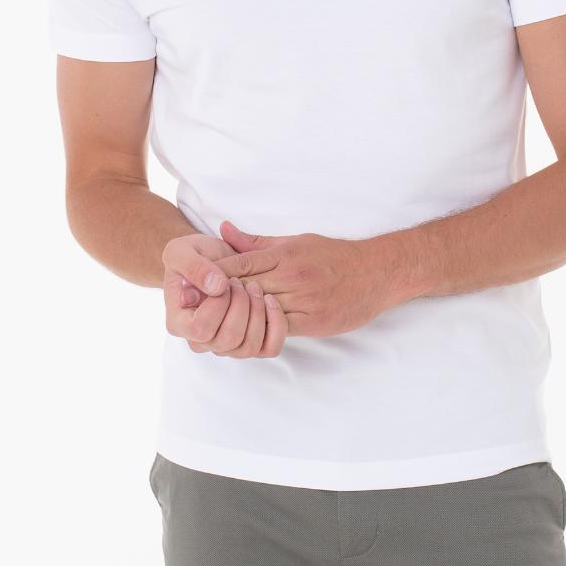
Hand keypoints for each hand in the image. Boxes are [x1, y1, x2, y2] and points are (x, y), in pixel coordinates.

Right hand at [161, 232, 287, 358]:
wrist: (211, 258)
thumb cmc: (192, 255)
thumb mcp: (181, 251)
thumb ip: (194, 267)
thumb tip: (217, 288)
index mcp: (179, 323)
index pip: (201, 329)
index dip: (218, 304)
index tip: (224, 280)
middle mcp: (201, 341)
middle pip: (228, 340)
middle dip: (241, 305)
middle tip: (241, 281)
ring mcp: (225, 345)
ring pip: (249, 347)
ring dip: (258, 313)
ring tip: (254, 287)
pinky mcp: (248, 341)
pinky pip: (270, 348)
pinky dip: (277, 326)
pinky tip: (271, 301)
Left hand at [183, 218, 388, 337]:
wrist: (376, 272)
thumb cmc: (333, 255)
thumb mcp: (295, 241)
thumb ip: (257, 242)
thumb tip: (223, 229)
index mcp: (285, 254)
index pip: (240, 263)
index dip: (214, 274)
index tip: (190, 281)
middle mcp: (291, 276)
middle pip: (245, 288)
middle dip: (218, 298)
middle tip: (190, 307)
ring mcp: (303, 300)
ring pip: (261, 311)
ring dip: (236, 318)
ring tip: (210, 325)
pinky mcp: (314, 321)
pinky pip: (281, 328)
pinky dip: (262, 331)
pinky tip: (244, 335)